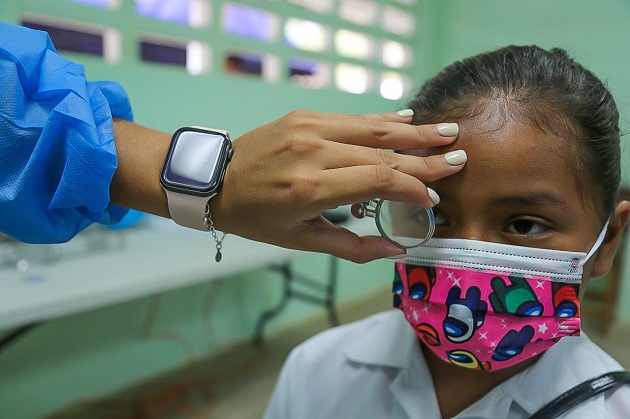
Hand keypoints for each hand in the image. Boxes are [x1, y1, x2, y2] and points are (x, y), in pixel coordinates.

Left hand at [210, 109, 465, 262]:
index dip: (412, 189)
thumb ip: (353, 247)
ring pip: (371, 128)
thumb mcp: (301, 242)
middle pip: (382, 153)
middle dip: (424, 159)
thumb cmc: (257, 218)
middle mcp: (313, 153)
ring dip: (412, 131)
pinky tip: (406, 118)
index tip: (434, 199)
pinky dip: (381, 119)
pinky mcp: (304, 117)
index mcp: (311, 189)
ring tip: (445, 131)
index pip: (379, 181)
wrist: (214, 181)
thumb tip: (397, 250)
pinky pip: (351, 117)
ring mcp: (308, 129)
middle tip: (458, 158)